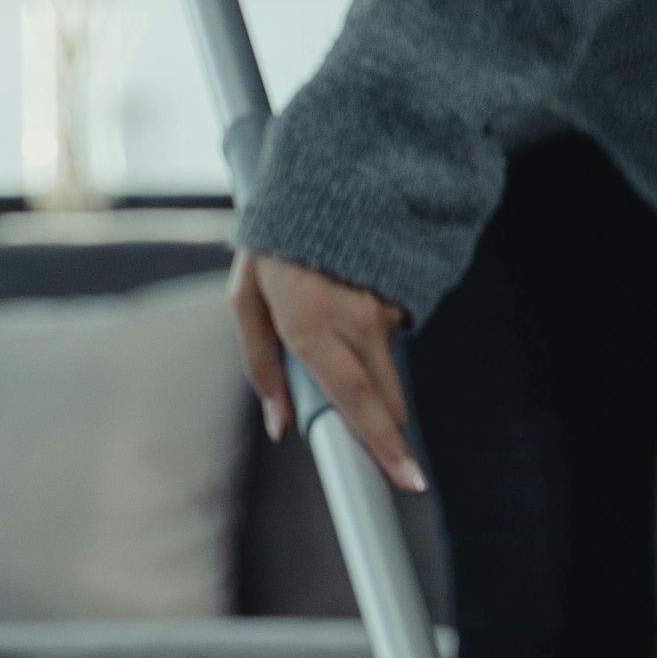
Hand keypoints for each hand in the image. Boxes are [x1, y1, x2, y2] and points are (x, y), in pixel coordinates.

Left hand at [230, 249, 426, 494]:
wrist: (328, 177)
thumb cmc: (276, 242)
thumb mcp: (246, 297)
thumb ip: (260, 366)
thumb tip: (279, 426)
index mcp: (310, 324)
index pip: (355, 399)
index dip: (383, 445)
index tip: (410, 479)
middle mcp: (354, 321)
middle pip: (384, 399)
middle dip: (380, 424)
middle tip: (373, 437)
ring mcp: (384, 309)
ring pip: (387, 373)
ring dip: (368, 375)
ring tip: (335, 330)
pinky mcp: (401, 297)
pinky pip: (390, 340)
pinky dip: (371, 338)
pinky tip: (349, 305)